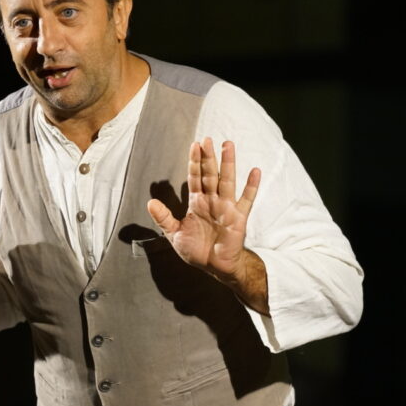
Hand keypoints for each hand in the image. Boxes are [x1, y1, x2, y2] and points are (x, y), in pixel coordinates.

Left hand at [147, 137, 259, 283]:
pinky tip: (255, 171)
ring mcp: (226, 207)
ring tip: (228, 145)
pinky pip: (246, 200)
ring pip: (227, 181)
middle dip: (208, 157)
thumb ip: (163, 218)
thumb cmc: (196, 249)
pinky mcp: (238, 217)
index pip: (195, 177)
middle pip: (210, 174)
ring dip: (228, 163)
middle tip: (207, 139)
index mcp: (197, 202)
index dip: (194, 162)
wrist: (214, 267)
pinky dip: (251, 186)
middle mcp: (212, 200)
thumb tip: (149, 202)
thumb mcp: (174, 234)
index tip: (194, 145)